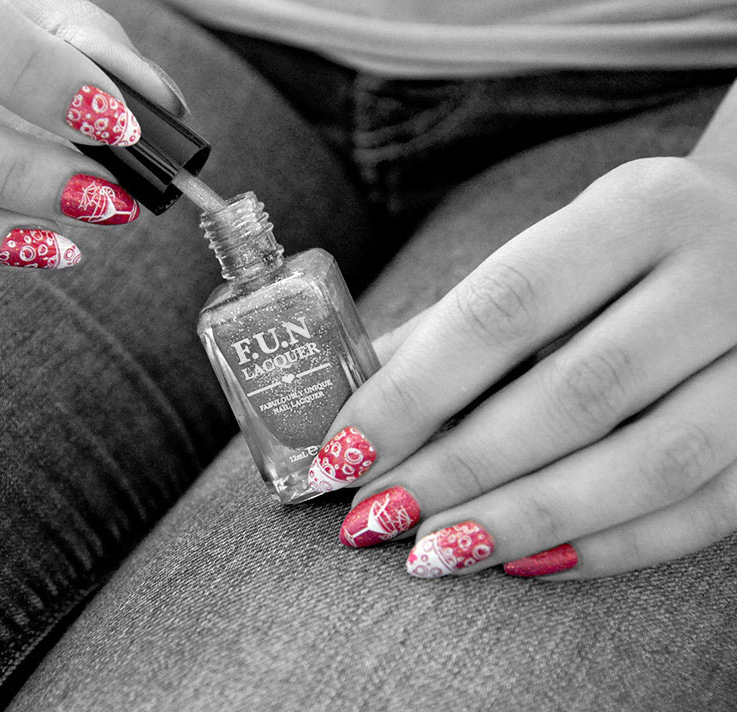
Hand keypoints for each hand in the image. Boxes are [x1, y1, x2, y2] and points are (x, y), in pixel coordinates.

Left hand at [310, 89, 736, 578]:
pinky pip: (710, 509)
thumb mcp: (551, 256)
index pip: (504, 310)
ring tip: (433, 555)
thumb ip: (455, 329)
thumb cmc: (625, 258)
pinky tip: (528, 566)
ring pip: (653, 462)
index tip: (340, 456)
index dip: (414, 392)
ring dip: (528, 520)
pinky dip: (613, 548)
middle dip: (459, 469)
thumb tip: (347, 413)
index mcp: (637, 212)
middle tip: (374, 519)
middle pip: (577, 392)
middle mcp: (719, 275)